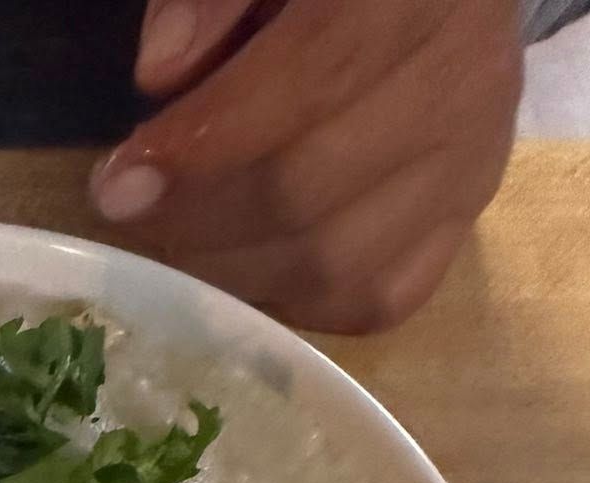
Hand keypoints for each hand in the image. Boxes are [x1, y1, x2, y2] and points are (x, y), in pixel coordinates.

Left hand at [89, 0, 522, 332]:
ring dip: (234, 274)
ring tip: (182, 244)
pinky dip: (298, 301)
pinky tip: (249, 267)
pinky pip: (374, 299)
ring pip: (335, 266)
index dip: (201, 146)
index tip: (117, 185)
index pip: (306, 85)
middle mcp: (461, 84)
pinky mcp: (465, 222)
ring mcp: (471, 164)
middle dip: (197, 224)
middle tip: (137, 218)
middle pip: (308, 194)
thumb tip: (159, 74)